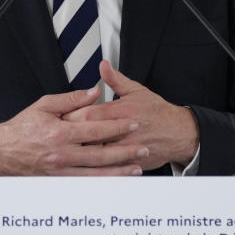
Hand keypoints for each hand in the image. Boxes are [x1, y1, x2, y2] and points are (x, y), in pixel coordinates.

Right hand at [0, 86, 149, 175]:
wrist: (1, 152)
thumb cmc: (21, 128)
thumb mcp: (44, 105)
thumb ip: (72, 99)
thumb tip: (94, 91)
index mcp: (59, 132)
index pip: (96, 129)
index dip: (117, 127)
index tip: (132, 123)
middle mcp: (62, 153)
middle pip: (101, 154)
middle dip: (125, 151)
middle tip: (143, 147)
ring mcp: (61, 170)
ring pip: (96, 173)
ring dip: (119, 170)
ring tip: (136, 167)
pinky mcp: (59, 181)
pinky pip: (85, 183)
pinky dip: (102, 182)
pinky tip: (115, 179)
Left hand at [63, 61, 199, 169]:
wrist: (179, 133)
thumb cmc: (158, 112)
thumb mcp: (137, 90)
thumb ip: (116, 79)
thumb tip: (103, 66)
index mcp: (121, 110)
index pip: (89, 113)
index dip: (72, 115)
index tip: (59, 117)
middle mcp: (121, 129)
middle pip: (88, 134)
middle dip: (71, 135)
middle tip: (55, 136)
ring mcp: (125, 147)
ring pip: (95, 153)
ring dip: (80, 153)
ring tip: (65, 152)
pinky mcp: (128, 161)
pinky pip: (108, 167)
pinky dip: (94, 168)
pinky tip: (82, 167)